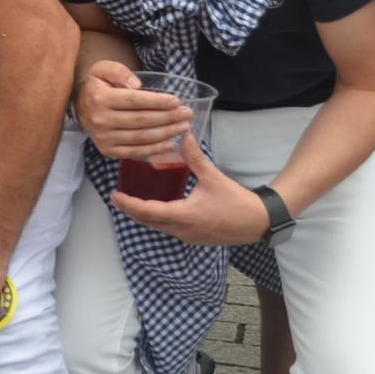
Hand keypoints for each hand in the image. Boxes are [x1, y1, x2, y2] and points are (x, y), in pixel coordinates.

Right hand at [76, 60, 194, 159]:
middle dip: (168, 117)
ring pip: (141, 137)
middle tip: (186, 114)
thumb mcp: (102, 69)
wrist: (81, 107)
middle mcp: (100, 120)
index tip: (176, 101)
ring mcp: (104, 138)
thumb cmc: (97, 86)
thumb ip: (118, 71)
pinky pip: (135, 152)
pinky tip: (170, 143)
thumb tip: (136, 84)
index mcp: (99, 99)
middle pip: (141, 120)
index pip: (133, 101)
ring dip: (166, 133)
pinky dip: (154, 149)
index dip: (157, 102)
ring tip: (183, 127)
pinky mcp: (108, 151)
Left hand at [112, 139, 270, 245]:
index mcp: (184, 216)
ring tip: (133, 201)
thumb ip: (195, 157)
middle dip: (132, 210)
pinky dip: (158, 219)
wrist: (258, 222)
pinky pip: (169, 229)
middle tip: (118, 197)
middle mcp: (182, 230)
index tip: (115, 195)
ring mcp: (188, 236)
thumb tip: (184, 136)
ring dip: (144, 215)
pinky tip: (156, 208)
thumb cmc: (236, 201)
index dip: (129, 204)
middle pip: (149, 221)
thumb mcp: (213, 177)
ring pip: (158, 227)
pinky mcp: (195, 237)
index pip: (148, 211)